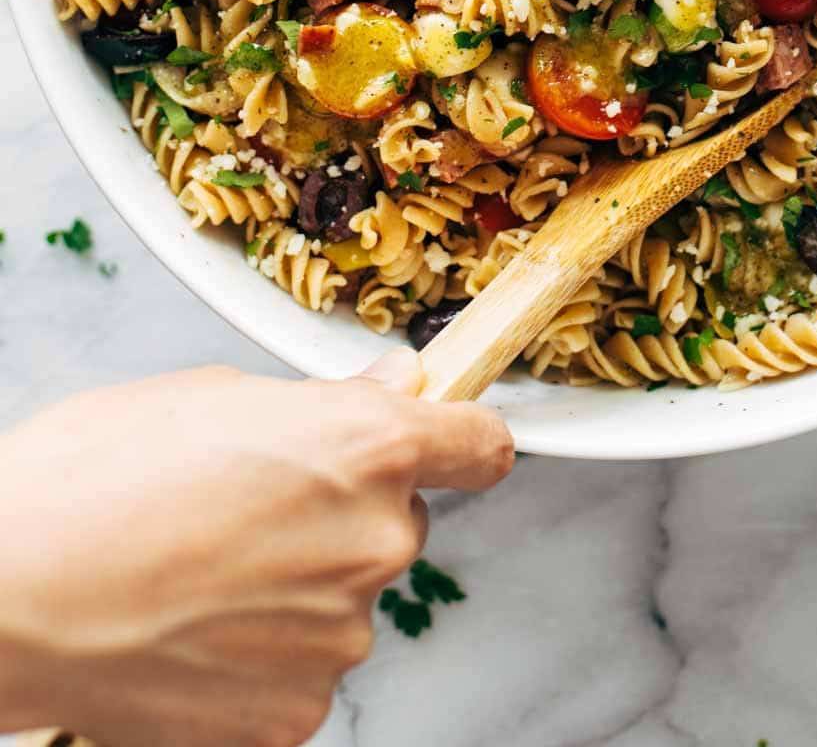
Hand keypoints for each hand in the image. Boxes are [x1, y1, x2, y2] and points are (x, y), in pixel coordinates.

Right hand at [0, 351, 512, 746]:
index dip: (463, 440)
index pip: (480, 445)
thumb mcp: (213, 396)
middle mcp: (373, 542)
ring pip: (346, 599)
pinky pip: (304, 670)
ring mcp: (338, 638)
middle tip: (252, 508)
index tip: (452, 444)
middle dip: (344, 513)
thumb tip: (390, 389)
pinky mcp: (295, 714)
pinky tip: (194, 630)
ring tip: (200, 570)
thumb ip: (322, 402)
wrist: (6, 594)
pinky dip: (264, 656)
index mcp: (368, 447)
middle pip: (396, 524)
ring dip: (299, 586)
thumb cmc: (91, 479)